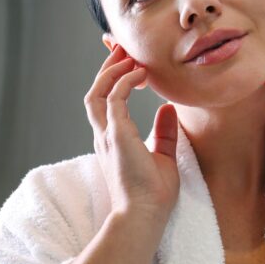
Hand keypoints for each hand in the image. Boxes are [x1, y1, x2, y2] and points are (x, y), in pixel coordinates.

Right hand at [84, 45, 179, 218]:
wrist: (145, 216)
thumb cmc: (153, 194)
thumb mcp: (163, 155)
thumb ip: (164, 132)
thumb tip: (168, 109)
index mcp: (112, 139)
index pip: (105, 100)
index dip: (112, 77)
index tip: (124, 58)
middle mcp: (104, 135)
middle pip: (96, 91)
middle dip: (107, 66)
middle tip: (123, 47)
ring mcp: (107, 135)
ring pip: (97, 92)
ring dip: (111, 70)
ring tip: (128, 54)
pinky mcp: (116, 136)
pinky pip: (114, 99)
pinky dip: (124, 82)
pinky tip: (141, 73)